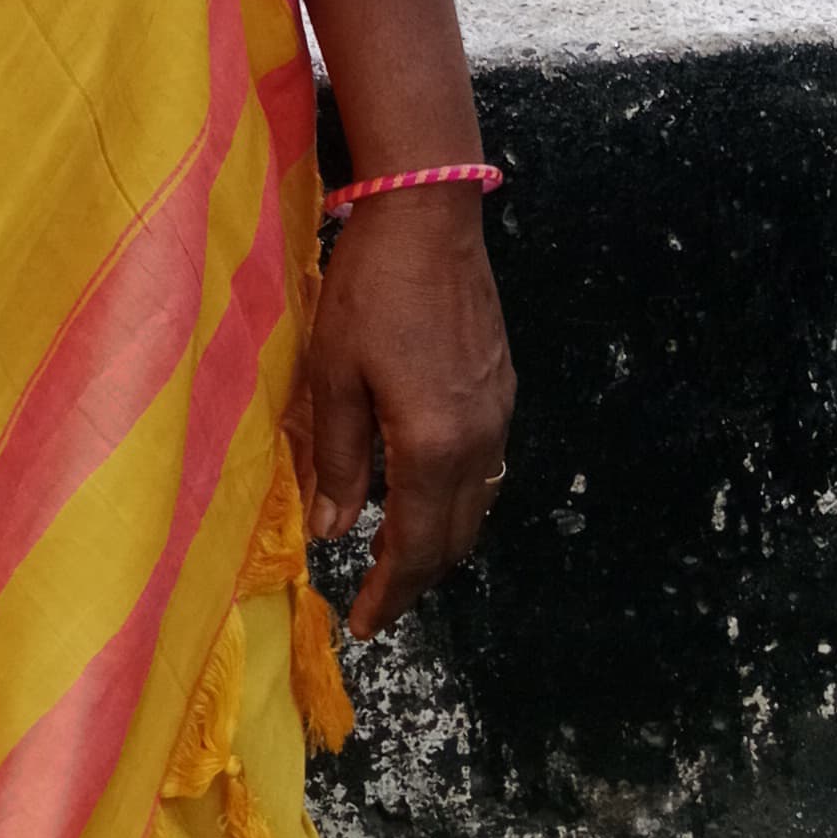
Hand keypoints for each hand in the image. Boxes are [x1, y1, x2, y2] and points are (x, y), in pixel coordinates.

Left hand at [306, 189, 515, 642]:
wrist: (429, 212)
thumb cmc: (370, 288)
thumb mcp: (334, 373)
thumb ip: (339, 457)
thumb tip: (334, 529)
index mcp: (433, 445)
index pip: (417, 548)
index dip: (390, 594)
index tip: (363, 625)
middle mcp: (479, 441)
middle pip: (457, 539)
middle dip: (417, 578)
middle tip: (378, 600)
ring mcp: (499, 413)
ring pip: (477, 505)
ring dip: (440, 540)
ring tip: (396, 552)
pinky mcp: (502, 387)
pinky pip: (486, 467)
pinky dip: (456, 497)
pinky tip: (423, 488)